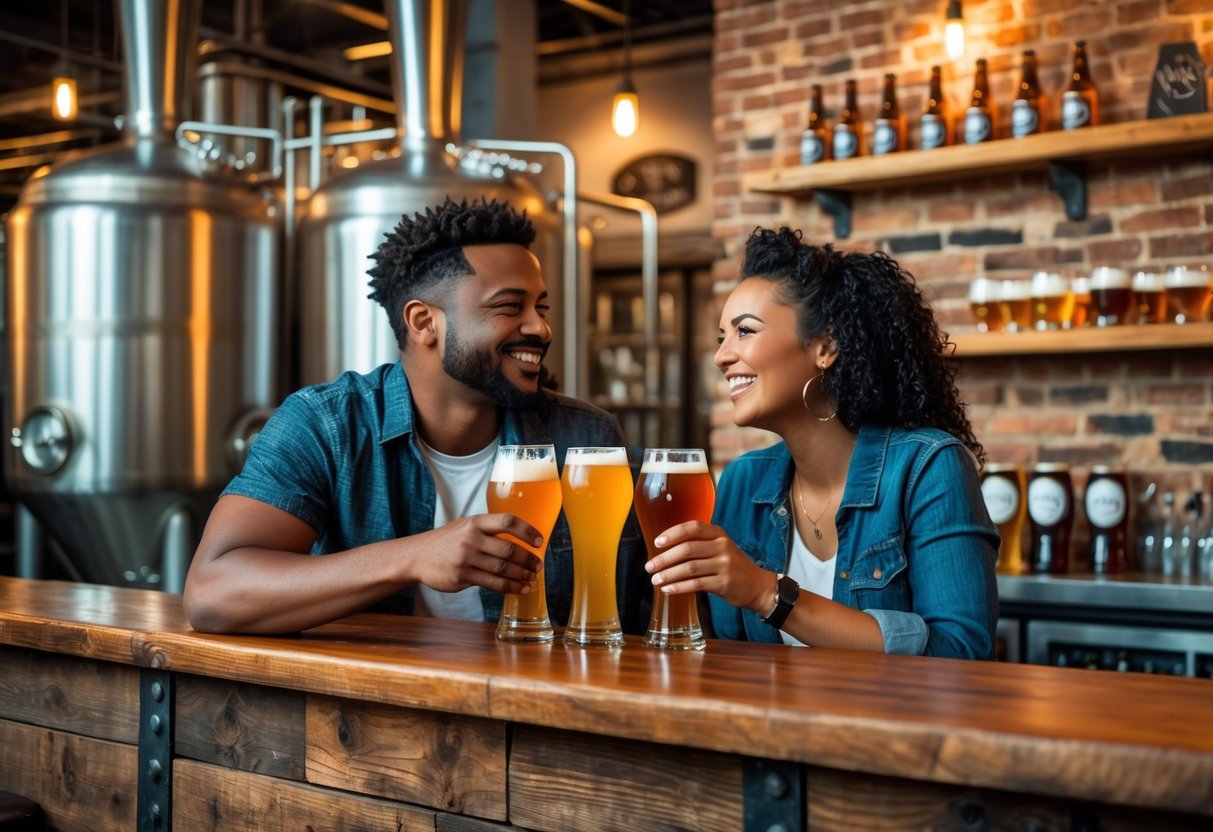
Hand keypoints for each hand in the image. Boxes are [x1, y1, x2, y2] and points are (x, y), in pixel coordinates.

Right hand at [410, 513, 544, 594]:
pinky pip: (492, 583)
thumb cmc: (447, 541)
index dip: (527, 530)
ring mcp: (466, 558)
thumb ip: (488, 530)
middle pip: (509, 548)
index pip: (507, 521)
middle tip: (539, 566)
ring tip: (532, 578)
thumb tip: (520, 540)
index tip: (540, 541)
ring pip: (502, 568)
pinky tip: (519, 588)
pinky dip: (509, 587)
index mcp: (475, 522)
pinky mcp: (462, 576)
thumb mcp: (465, 527)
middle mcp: (471, 538)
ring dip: (522, 575)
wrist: (417, 556)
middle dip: (528, 559)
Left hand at [643, 521, 771, 612]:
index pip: (693, 527)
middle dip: (665, 558)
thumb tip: (666, 550)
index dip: (673, 533)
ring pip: (690, 567)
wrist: (757, 586)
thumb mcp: (720, 548)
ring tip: (655, 580)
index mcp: (718, 534)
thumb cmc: (733, 566)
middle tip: (649, 566)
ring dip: (669, 574)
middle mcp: (722, 546)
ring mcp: (724, 565)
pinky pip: (696, 584)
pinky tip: (668, 589)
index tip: (657, 542)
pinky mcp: (724, 583)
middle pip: (688, 549)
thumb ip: (699, 545)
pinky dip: (679, 587)